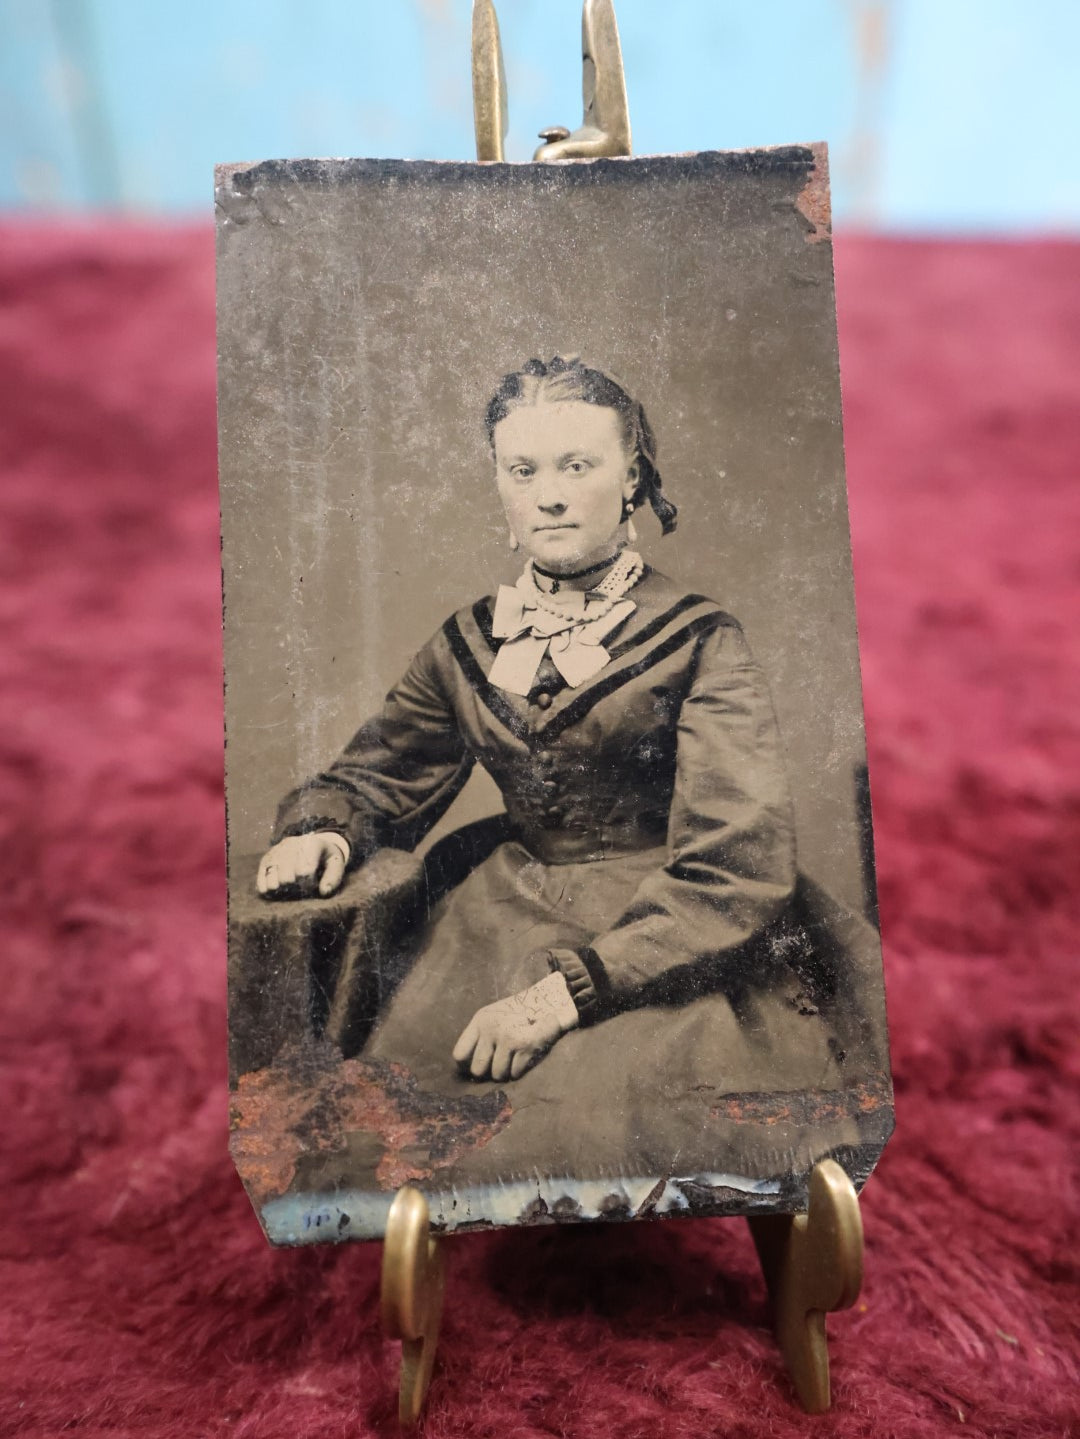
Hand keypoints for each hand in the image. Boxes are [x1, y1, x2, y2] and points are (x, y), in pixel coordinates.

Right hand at [256, 832, 349, 897]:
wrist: (311, 845)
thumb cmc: (325, 859)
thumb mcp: (335, 865)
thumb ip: (333, 879)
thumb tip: (324, 891)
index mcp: (311, 844)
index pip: (305, 871)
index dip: (310, 883)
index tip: (313, 882)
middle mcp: (291, 844)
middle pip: (286, 878)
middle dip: (295, 886)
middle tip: (301, 884)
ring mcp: (276, 851)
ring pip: (272, 880)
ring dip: (281, 888)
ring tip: (290, 884)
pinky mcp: (266, 859)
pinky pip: (261, 879)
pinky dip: (267, 888)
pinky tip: (276, 889)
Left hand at [453, 971, 579, 1081]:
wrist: (547, 1001)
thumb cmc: (516, 1013)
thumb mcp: (491, 1017)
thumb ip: (479, 1037)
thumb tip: (466, 1069)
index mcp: (480, 1021)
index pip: (460, 1054)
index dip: (466, 1065)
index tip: (476, 1065)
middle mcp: (492, 1029)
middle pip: (478, 1070)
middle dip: (488, 1072)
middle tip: (497, 1064)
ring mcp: (508, 1038)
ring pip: (498, 1074)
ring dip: (506, 1072)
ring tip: (512, 1059)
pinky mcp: (526, 1045)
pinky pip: (515, 1073)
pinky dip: (519, 1070)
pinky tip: (523, 1058)